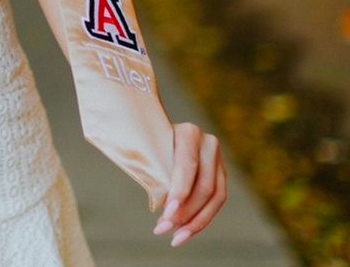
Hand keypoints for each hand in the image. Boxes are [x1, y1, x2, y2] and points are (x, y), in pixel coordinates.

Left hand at [153, 121, 227, 246]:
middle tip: (164, 229)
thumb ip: (156, 170)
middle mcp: (209, 145)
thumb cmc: (149, 142)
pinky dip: (201, 220)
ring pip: (215, 199)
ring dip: (195, 222)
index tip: (167, 211)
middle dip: (185, 212)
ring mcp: (219, 161)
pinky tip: (185, 233)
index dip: (180, 191)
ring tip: (175, 238)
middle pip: (204, 186)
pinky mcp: (221, 176)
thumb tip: (161, 206)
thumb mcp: (150, 148)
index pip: (188, 166)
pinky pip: (216, 203)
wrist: (160, 131)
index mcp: (190, 132)